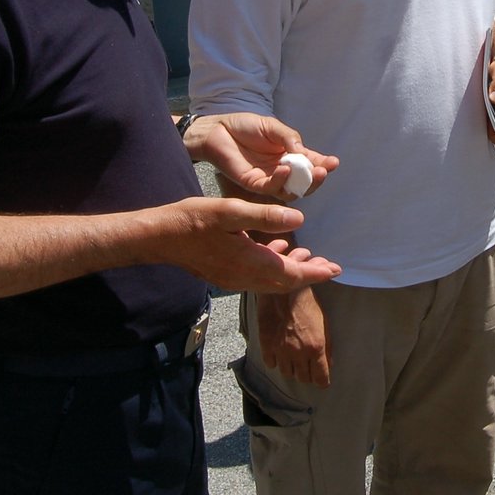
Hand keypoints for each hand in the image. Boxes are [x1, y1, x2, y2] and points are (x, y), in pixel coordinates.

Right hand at [158, 197, 339, 292]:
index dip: (315, 273)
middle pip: (284, 282)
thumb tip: (299, 221)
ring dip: (291, 271)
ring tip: (309, 258)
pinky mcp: (224, 275)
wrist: (159, 237)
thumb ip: (266, 217)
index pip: (290, 274)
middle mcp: (243, 277)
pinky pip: (257, 277)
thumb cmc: (193, 220)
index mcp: (249, 262)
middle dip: (308, 275)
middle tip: (328, 266)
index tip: (335, 270)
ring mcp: (232, 279)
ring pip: (271, 281)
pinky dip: (273, 267)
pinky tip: (276, 250)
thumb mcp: (231, 211)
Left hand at [183, 112, 338, 199]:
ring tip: (311, 172)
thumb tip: (305, 153)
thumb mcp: (273, 127)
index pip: (311, 164)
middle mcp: (282, 171)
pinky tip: (284, 169)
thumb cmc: (245, 126)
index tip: (334, 162)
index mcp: (290, 156)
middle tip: (323, 171)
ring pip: (290, 191)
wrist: (218, 129)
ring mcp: (268, 179)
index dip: (323, 164)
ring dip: (302, 183)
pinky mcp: (253, 184)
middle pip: (304, 183)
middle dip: (316, 179)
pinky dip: (280, 181)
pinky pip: (270, 188)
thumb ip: (289, 139)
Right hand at [257, 286, 331, 385]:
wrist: (284, 290)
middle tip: (308, 367)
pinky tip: (279, 353)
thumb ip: (327, 346)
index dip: (322, 381)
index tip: (322, 379)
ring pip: (287, 373)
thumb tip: (329, 364)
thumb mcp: (324, 323)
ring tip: (294, 358)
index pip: (321, 379)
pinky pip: (271, 364)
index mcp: (316, 348)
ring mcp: (281, 351)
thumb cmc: (307, 304)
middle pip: (303, 378)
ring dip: (292, 368)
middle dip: (307, 375)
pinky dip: (276, 361)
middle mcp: (298, 353)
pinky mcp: (267, 346)